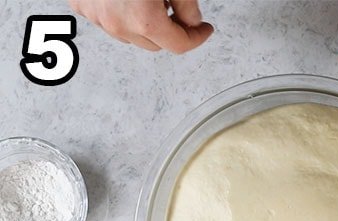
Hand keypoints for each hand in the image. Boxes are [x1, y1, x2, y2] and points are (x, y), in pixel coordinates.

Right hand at [69, 0, 212, 52]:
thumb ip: (186, 5)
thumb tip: (193, 22)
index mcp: (144, 20)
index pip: (179, 45)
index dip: (197, 37)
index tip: (203, 30)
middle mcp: (118, 24)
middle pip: (155, 44)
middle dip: (170, 31)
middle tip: (175, 9)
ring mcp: (96, 17)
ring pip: (131, 35)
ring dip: (144, 24)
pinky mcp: (81, 7)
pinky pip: (108, 20)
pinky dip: (120, 14)